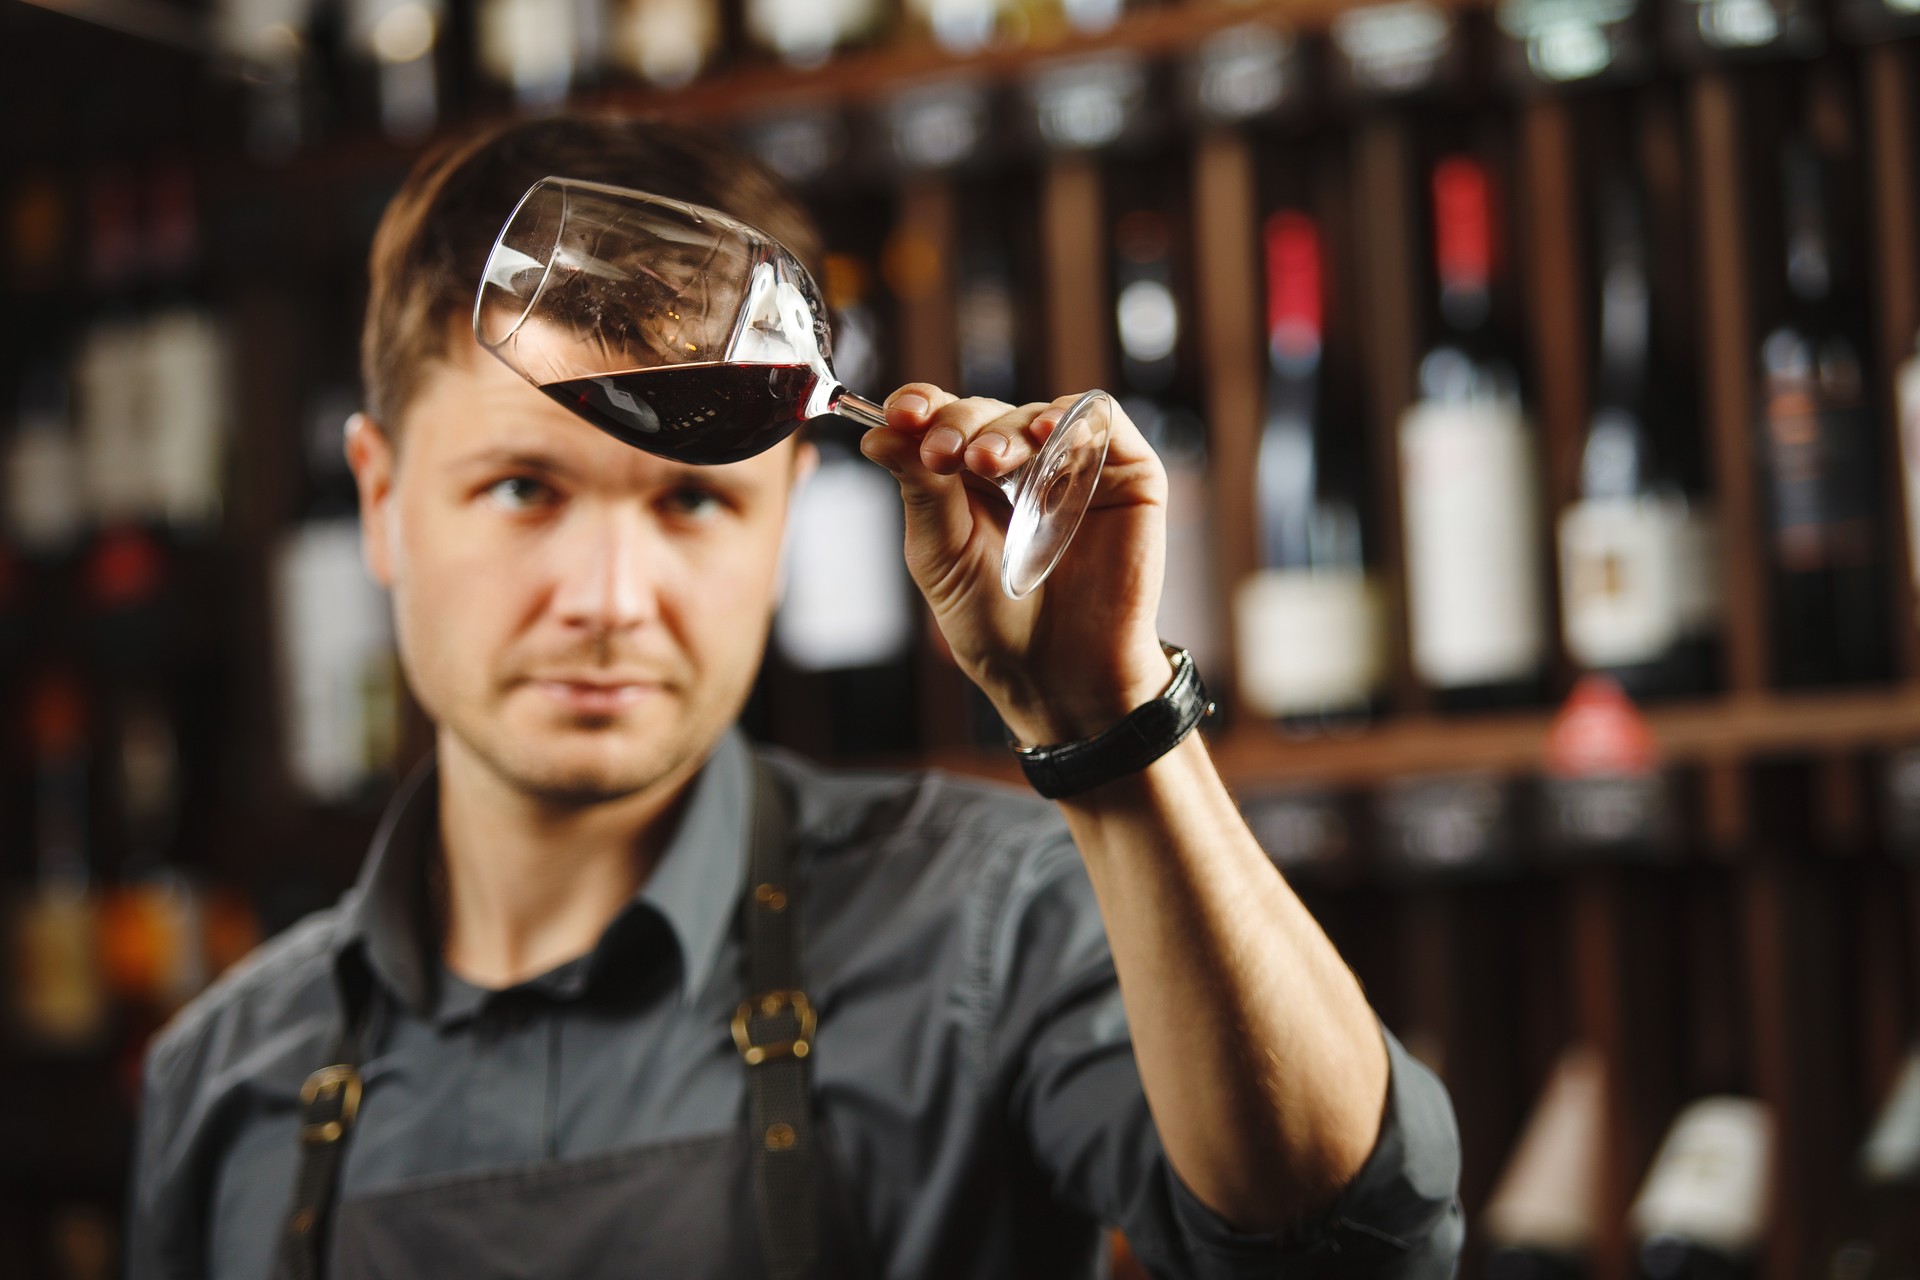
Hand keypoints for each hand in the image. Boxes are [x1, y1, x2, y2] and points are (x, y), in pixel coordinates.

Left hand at [858, 384, 1171, 745]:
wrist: (1061, 674)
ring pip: (1037, 413)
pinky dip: (1071, 417)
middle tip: (940, 453)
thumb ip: (920, 491)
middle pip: (985, 412)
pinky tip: (1045, 434)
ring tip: (983, 460)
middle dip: (957, 424)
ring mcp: (1075, 465)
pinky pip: (1101, 420)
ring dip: (1004, 429)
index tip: (898, 415)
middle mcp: (1022, 465)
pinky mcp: (1126, 472)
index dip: (920, 406)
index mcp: (968, 480)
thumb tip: (877, 435)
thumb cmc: (997, 624)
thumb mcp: (942, 556)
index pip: (942, 422)